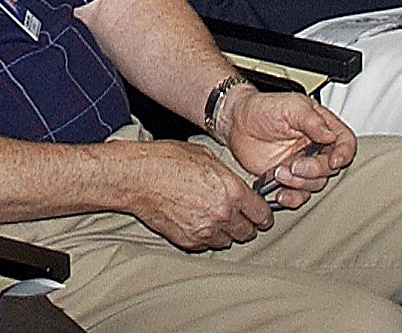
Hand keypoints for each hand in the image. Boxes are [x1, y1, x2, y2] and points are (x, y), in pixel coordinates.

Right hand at [114, 139, 272, 248]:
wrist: (138, 177)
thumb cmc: (168, 160)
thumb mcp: (206, 156)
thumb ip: (227, 175)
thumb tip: (237, 185)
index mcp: (232, 191)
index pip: (262, 215)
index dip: (262, 214)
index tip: (259, 215)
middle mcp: (223, 214)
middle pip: (248, 232)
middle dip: (245, 224)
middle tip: (237, 217)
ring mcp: (206, 231)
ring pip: (228, 241)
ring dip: (225, 232)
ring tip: (214, 218)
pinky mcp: (189, 242)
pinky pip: (207, 245)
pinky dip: (206, 237)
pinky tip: (197, 221)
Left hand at [215, 84, 356, 201]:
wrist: (235, 122)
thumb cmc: (261, 108)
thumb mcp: (288, 106)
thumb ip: (311, 120)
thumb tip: (330, 135)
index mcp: (320, 126)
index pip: (344, 142)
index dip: (344, 153)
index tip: (333, 161)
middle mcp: (314, 147)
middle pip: (330, 168)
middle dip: (314, 170)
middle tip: (294, 165)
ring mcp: (301, 164)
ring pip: (315, 184)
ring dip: (299, 184)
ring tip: (279, 173)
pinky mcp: (287, 179)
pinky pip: (298, 195)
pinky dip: (291, 198)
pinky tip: (280, 192)